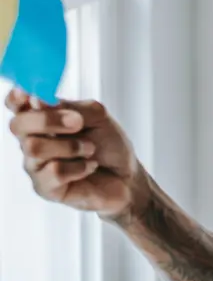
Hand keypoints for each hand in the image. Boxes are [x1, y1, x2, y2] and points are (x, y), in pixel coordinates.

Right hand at [6, 88, 147, 219]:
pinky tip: (89, 167)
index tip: (31, 93)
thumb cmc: (109, 143)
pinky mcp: (44, 187)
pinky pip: (54, 172)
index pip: (17, 104)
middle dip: (48, 120)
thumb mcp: (96, 116)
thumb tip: (36, 99)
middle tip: (78, 122)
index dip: (17, 97)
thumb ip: (68, 107)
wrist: (127, 174)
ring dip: (71, 146)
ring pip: (34, 148)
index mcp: (44, 117)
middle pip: (18, 125)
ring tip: (90, 149)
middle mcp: (33, 140)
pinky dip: (80, 166)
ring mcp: (35, 165)